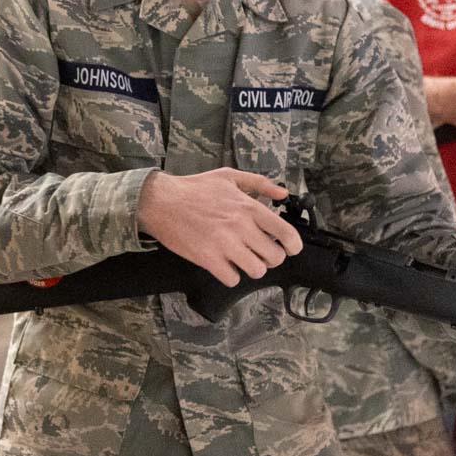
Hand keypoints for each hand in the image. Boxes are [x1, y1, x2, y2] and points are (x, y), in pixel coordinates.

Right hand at [136, 168, 301, 286]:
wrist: (162, 201)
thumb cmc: (195, 188)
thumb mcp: (229, 177)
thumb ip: (259, 183)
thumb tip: (282, 194)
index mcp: (249, 207)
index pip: (285, 233)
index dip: (293, 245)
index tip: (291, 248)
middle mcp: (241, 227)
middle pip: (274, 257)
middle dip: (271, 257)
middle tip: (260, 252)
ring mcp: (225, 245)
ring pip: (256, 270)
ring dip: (252, 267)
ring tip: (244, 259)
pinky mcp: (208, 259)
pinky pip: (232, 279)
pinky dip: (231, 276)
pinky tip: (226, 266)